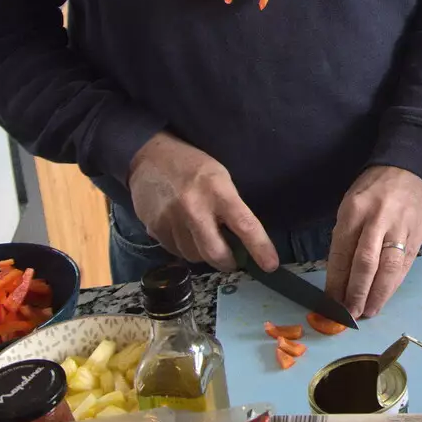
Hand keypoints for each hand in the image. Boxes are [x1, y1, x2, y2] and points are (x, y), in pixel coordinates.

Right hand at [127, 132, 278, 272]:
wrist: (151, 156)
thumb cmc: (193, 166)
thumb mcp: (220, 178)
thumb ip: (230, 207)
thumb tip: (241, 241)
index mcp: (218, 190)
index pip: (245, 225)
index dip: (260, 248)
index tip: (270, 264)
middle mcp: (194, 207)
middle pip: (215, 252)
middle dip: (228, 262)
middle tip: (233, 261)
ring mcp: (171, 219)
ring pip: (193, 256)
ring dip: (203, 254)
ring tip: (204, 238)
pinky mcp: (154, 228)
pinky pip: (175, 251)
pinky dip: (184, 248)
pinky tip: (185, 233)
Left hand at [325, 166, 421, 318]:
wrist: (410, 168)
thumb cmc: (374, 189)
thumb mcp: (351, 205)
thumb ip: (346, 238)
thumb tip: (339, 277)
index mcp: (354, 211)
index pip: (342, 254)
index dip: (336, 282)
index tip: (330, 303)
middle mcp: (378, 219)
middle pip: (365, 264)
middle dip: (356, 294)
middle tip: (350, 315)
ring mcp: (401, 227)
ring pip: (388, 268)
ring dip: (378, 294)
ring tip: (369, 311)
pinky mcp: (418, 234)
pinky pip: (405, 264)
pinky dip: (394, 284)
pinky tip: (385, 296)